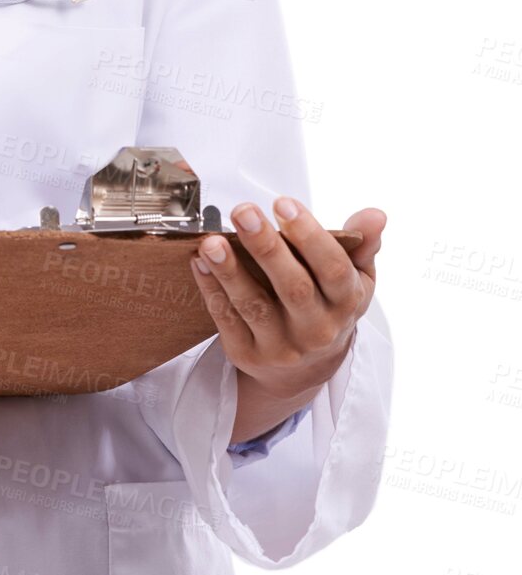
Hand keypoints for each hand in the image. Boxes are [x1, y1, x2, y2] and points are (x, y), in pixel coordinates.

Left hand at [191, 198, 386, 398]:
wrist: (306, 370)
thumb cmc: (329, 307)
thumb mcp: (355, 279)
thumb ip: (362, 244)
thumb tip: (375, 215)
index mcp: (346, 303)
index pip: (332, 269)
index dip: (309, 236)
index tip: (283, 203)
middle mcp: (317, 329)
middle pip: (293, 288)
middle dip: (266, 247)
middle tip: (243, 211)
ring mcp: (281, 347)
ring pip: (255, 306)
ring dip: (230, 272)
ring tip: (212, 241)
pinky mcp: (248, 355)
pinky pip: (226, 320)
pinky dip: (211, 289)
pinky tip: (199, 262)